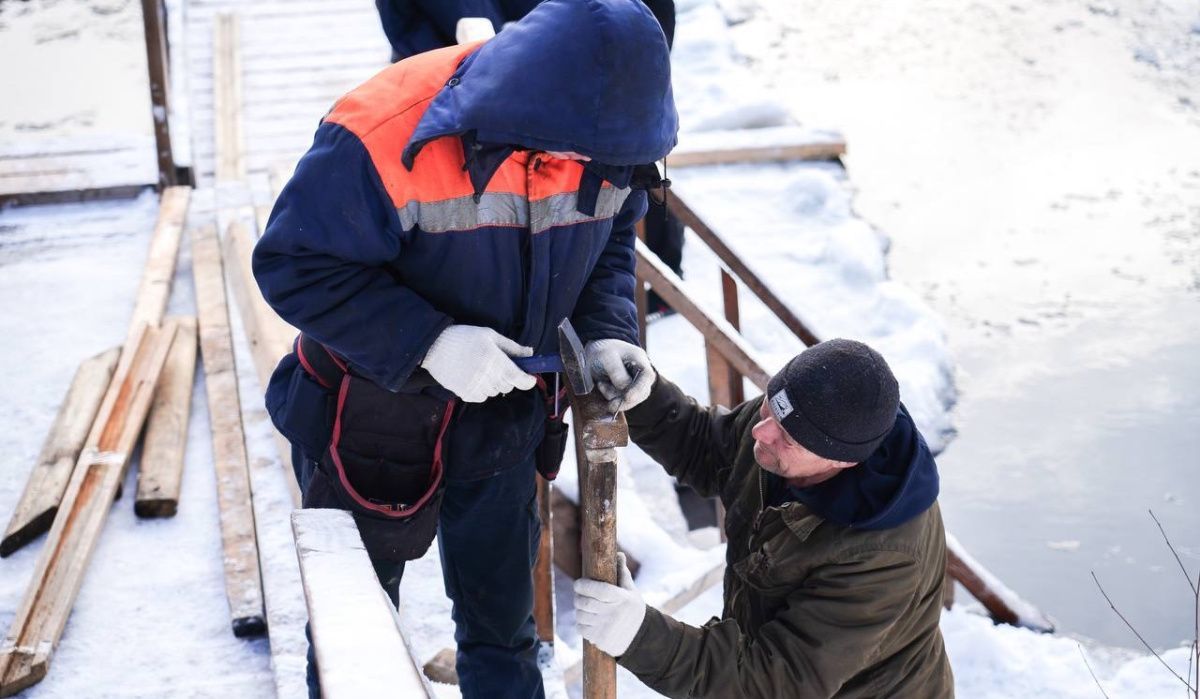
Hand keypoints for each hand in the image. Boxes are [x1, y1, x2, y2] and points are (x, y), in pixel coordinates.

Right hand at [420, 325, 535, 401]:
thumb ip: (512, 347)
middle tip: (498, 365)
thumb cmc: (464, 337)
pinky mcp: (465, 393)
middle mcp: (487, 376)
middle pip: (508, 386)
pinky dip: (481, 390)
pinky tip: (473, 376)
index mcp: (495, 360)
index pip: (518, 378)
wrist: (434, 346)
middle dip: (507, 377)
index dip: (528, 381)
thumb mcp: (490, 335)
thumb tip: (530, 353)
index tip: (530, 379)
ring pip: (495, 392)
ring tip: (482, 369)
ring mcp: (475, 386)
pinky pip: (481, 397)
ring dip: (493, 383)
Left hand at [573, 552, 645, 657]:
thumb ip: (623, 573)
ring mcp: (606, 628)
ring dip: (579, 610)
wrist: (641, 637)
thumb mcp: (631, 591)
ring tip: (583, 607)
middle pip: (586, 603)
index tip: (578, 583)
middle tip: (578, 594)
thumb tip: (619, 553)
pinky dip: (581, 623)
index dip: (584, 586)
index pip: (598, 590)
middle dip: (578, 597)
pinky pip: (581, 629)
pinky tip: (587, 620)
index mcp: (622, 599)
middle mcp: (614, 614)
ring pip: (581, 616)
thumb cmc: (633, 609)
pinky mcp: (601, 640)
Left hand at [583, 339, 654, 411]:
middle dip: (625, 400)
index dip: (639, 389)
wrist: (597, 348)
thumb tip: (624, 388)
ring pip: (632, 399)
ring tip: (601, 384)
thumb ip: (616, 371)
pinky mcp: (627, 390)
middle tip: (610, 404)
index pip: (647, 377)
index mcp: (640, 360)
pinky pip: (623, 400)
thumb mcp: (606, 356)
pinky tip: (602, 386)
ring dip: (614, 397)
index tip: (627, 397)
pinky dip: (611, 397)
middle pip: (642, 393)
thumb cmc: (603, 349)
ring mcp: (635, 383)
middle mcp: (641, 373)